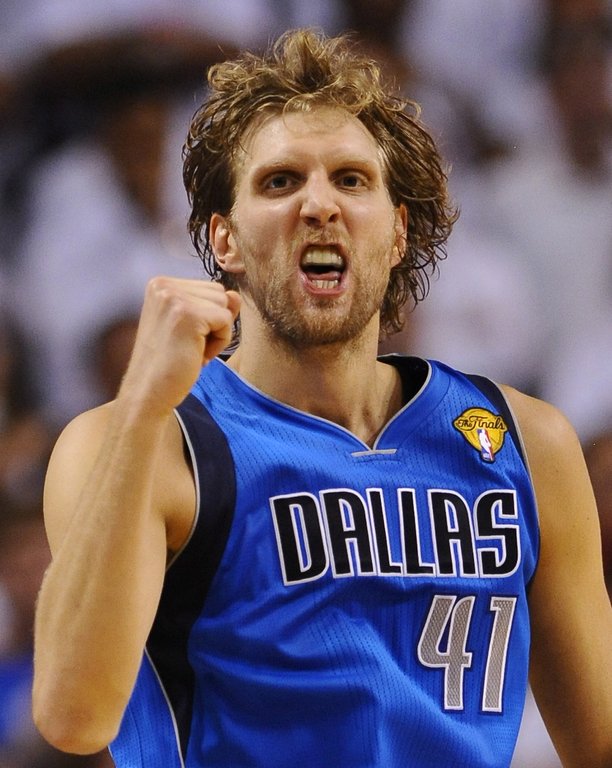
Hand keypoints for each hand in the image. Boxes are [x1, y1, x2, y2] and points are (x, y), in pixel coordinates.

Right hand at [118, 277, 239, 414]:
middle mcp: (164, 286)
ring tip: (190, 350)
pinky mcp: (188, 315)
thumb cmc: (169, 363)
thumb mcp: (192, 328)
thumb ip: (213, 306)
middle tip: (187, 346)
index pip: (209, 289)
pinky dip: (218, 344)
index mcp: (160, 284)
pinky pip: (226, 321)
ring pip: (225, 306)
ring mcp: (174, 298)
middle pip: (219, 294)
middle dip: (213, 323)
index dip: (206, 318)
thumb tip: (235, 295)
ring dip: (216, 333)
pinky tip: (196, 356)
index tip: (183, 338)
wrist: (148, 392)